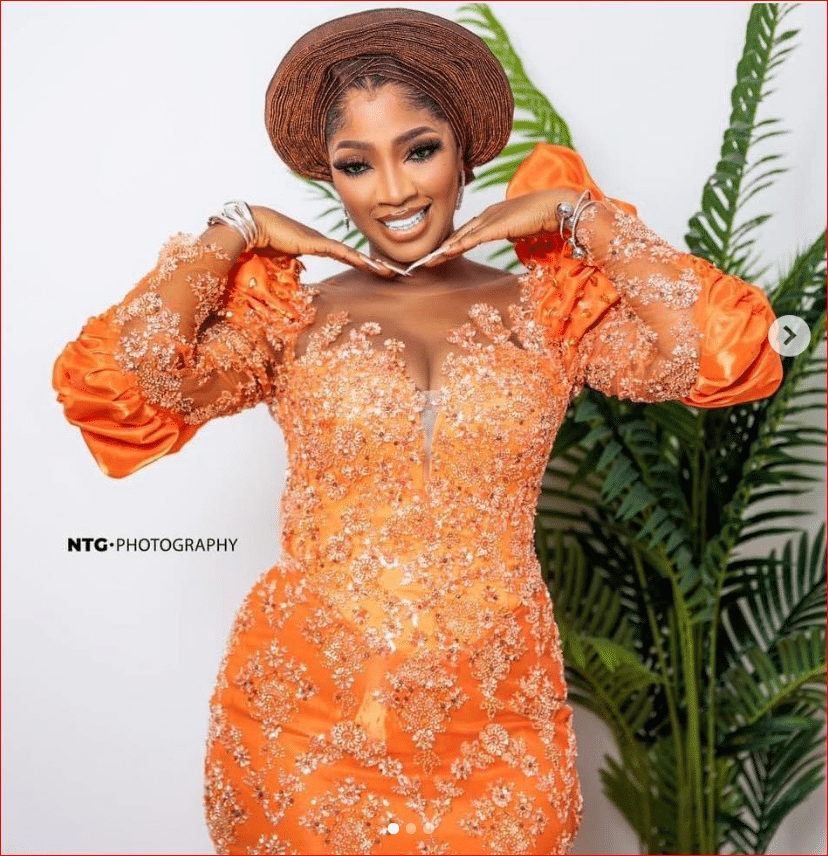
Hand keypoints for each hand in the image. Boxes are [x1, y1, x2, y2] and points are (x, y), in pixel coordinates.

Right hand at [249, 205, 400, 278]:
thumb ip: (294, 265)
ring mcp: (320, 240)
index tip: (376, 270)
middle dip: (373, 264)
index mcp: (316, 244)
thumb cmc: (264, 241)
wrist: (254, 226)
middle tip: (393, 272)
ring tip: (389, 272)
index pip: (344, 255)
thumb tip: (301, 273)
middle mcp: (322, 240)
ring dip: (371, 264)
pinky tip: (370, 265)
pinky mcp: (316, 242)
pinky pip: (340, 252)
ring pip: (352, 254)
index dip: (361, 262)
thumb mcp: (283, 258)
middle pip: (353, 254)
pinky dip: (355, 259)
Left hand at [408, 189, 582, 269]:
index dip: (452, 243)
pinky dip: (456, 247)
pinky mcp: (495, 226)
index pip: (467, 231)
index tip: (439, 253)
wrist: (555, 207)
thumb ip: (513, 231)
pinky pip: (471, 239)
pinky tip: (444, 254)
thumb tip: (510, 237)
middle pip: (458, 234)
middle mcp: (487, 215)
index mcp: (493, 215)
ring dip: (443, 250)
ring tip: (427, 260)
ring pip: (460, 237)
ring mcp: (490, 219)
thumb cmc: (544, 216)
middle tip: (424, 259)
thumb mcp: (523, 227)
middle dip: (440, 247)